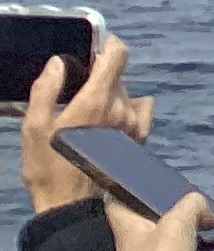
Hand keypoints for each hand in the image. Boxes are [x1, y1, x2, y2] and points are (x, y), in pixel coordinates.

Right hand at [19, 37, 152, 214]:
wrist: (70, 206)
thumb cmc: (48, 168)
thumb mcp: (34, 128)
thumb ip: (46, 90)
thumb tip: (58, 62)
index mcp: (97, 100)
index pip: (118, 54)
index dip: (107, 44)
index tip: (94, 47)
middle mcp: (121, 108)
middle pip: (118, 75)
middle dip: (99, 75)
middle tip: (76, 90)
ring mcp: (134, 124)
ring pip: (127, 93)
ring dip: (111, 94)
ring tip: (88, 112)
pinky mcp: (139, 139)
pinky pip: (141, 110)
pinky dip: (127, 108)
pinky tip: (110, 121)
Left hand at [106, 193, 213, 250]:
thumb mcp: (177, 220)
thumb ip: (194, 204)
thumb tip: (207, 210)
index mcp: (132, 229)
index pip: (121, 204)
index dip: (131, 190)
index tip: (148, 180)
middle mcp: (145, 248)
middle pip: (166, 222)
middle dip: (191, 208)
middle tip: (210, 196)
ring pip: (190, 243)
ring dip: (213, 229)